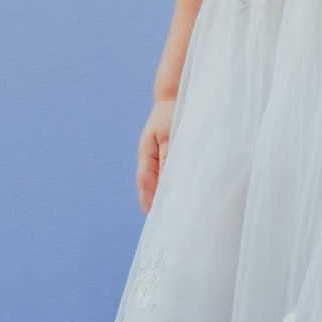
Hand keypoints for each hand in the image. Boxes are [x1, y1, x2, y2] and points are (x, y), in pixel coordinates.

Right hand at [137, 98, 174, 212]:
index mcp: (146, 155)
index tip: (154, 218)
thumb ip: (167, 158)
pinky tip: (175, 196)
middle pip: (147, 188)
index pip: (145, 185)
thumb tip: (167, 182)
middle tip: (163, 224)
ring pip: (155, 184)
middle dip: (153, 205)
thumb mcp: (169, 136)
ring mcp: (154, 158)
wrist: (172, 98)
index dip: (149, 202)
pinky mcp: (163, 156)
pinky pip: (163, 177)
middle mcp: (147, 160)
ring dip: (160, 198)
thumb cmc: (171, 115)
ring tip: (168, 216)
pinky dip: (167, 187)